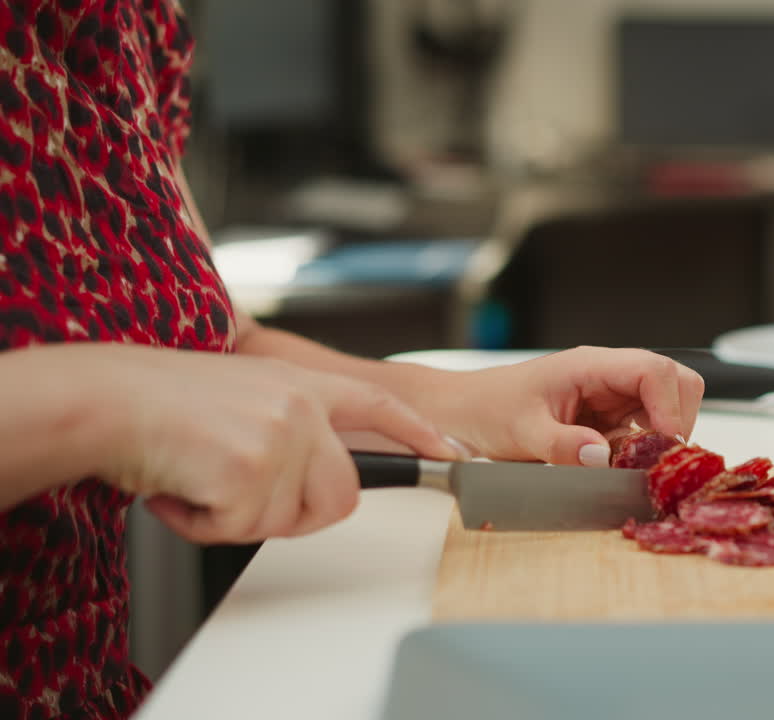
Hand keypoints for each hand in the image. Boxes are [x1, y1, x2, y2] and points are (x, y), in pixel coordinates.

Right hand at [72, 344, 456, 542]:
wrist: (105, 398)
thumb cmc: (158, 400)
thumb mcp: (241, 394)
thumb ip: (286, 424)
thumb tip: (303, 471)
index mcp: (301, 384)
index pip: (379, 407)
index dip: (419, 434)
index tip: (453, 455)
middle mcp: (301, 407)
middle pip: (340, 497)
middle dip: (292, 513)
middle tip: (237, 494)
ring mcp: (281, 437)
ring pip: (284, 520)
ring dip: (232, 515)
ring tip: (194, 474)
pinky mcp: (251, 469)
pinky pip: (240, 529)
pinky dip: (200, 522)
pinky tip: (178, 484)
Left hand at [412, 347, 704, 466]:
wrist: (460, 413)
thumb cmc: (485, 410)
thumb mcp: (520, 433)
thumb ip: (560, 445)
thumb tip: (600, 456)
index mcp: (590, 365)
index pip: (653, 370)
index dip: (670, 407)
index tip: (665, 445)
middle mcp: (607, 375)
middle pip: (674, 381)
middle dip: (677, 420)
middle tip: (656, 458)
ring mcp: (610, 394)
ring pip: (665, 405)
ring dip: (660, 437)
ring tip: (631, 462)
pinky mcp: (607, 416)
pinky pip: (644, 428)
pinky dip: (643, 449)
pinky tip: (617, 463)